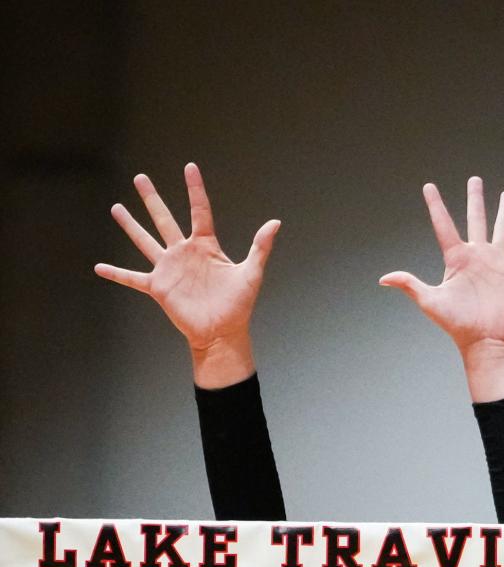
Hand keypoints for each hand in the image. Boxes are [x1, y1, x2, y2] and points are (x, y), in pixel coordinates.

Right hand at [95, 163, 279, 373]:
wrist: (223, 333)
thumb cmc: (239, 305)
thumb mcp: (251, 274)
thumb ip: (260, 247)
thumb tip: (275, 222)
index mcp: (206, 246)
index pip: (199, 211)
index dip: (195, 189)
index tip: (189, 167)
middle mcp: (184, 253)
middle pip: (164, 219)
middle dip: (152, 198)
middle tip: (140, 178)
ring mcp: (170, 269)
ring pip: (145, 241)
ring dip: (130, 225)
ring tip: (116, 208)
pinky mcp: (159, 288)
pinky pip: (133, 278)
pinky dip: (116, 274)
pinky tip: (99, 268)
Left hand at [380, 177, 503, 355]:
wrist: (484, 340)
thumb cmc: (457, 324)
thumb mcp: (430, 301)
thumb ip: (410, 285)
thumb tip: (383, 279)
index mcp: (456, 258)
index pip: (443, 225)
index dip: (436, 205)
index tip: (428, 186)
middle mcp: (477, 255)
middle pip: (475, 219)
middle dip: (475, 199)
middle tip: (474, 180)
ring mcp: (497, 261)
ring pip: (501, 228)